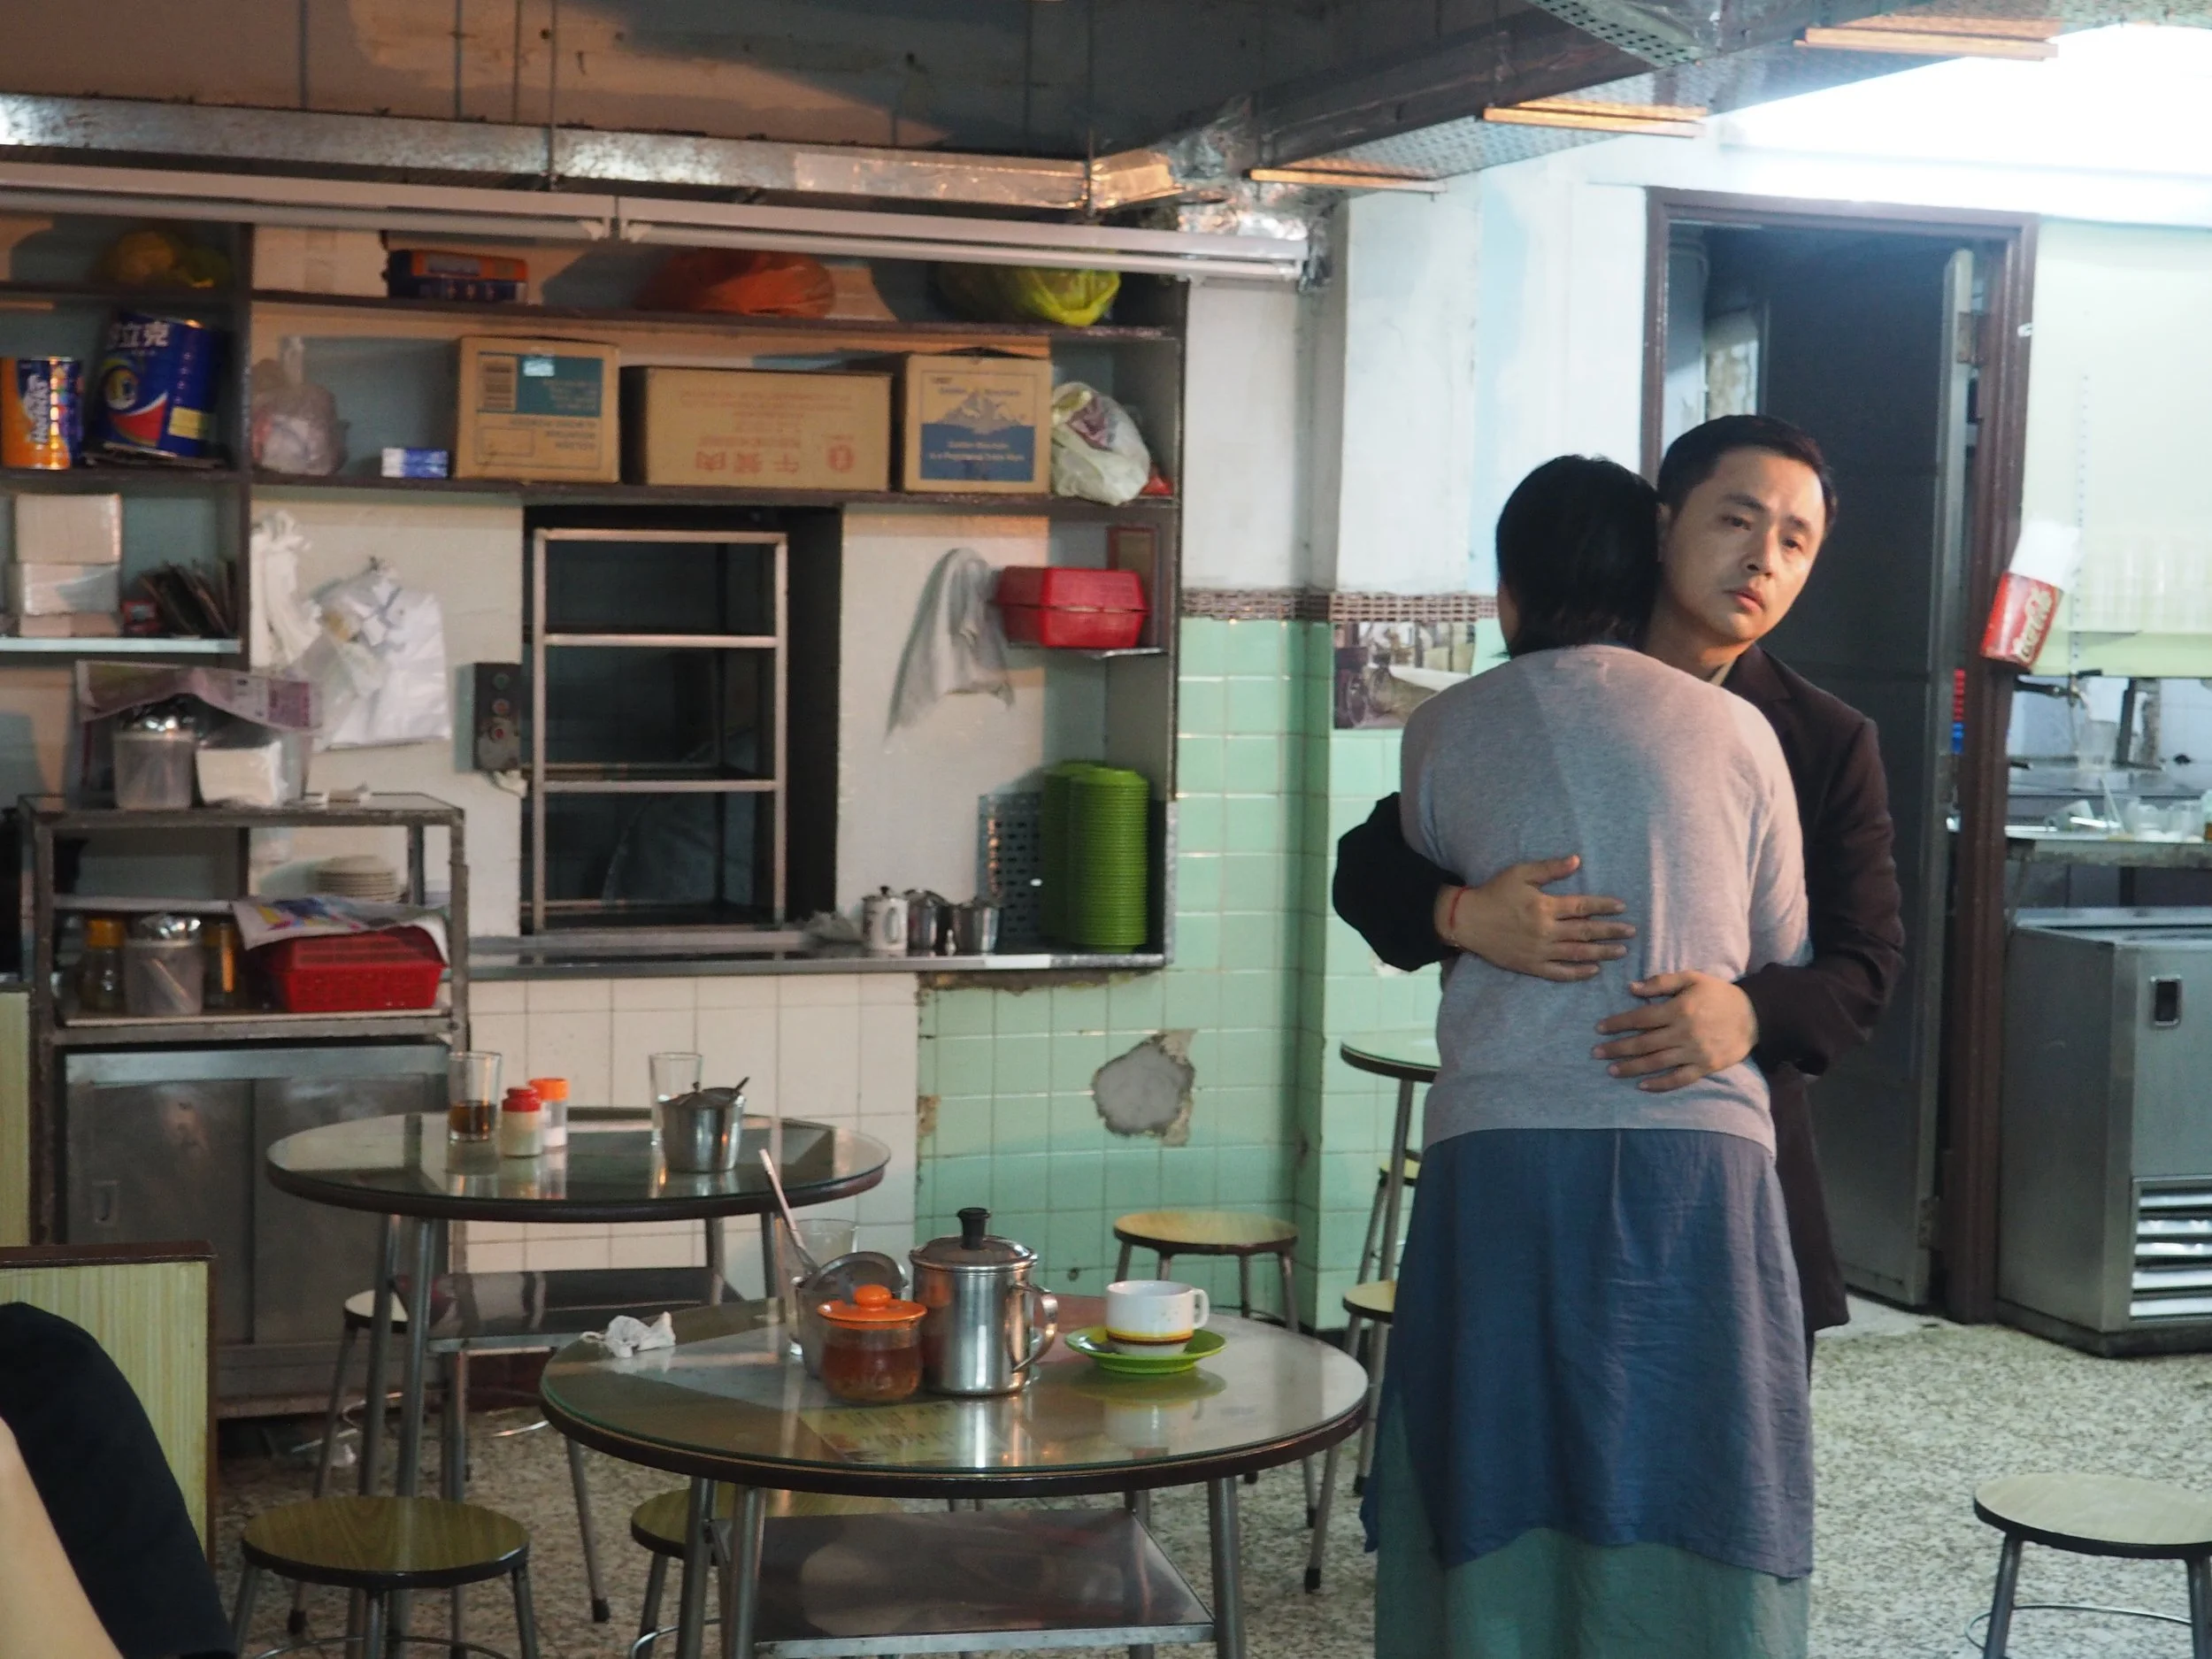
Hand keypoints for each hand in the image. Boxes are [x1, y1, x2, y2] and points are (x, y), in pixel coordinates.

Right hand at [1433, 855, 1634, 982]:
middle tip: (1631, 932)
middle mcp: (1546, 931)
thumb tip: (1577, 860)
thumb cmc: (1494, 893)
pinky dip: (1578, 973)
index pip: (1583, 907)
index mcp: (1545, 907)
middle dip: (1611, 931)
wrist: (1467, 921)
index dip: (1604, 906)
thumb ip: (1550, 869)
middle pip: (1586, 932)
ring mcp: (1540, 951)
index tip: (1622, 907)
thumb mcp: (1520, 873)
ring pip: (1578, 953)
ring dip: (1602, 952)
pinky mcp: (1531, 966)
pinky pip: (1559, 972)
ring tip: (1621, 952)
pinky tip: (1593, 970)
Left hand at [1593, 971, 1758, 1091]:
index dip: (1617, 1023)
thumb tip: (1631, 989)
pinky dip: (1660, 1084)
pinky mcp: (1706, 1066)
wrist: (1755, 1015)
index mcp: (1678, 1009)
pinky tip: (1642, 1086)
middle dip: (1617, 1048)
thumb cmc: (1718, 994)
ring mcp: (1695, 1052)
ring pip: (1657, 1062)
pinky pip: (1679, 1078)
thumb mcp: (1692, 978)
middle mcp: (1684, 1032)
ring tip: (1612, 1070)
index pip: (1640, 1018)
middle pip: (1643, 1043)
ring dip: (1632, 1067)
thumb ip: (1662, 982)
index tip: (1599, 1029)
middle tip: (1596, 1053)